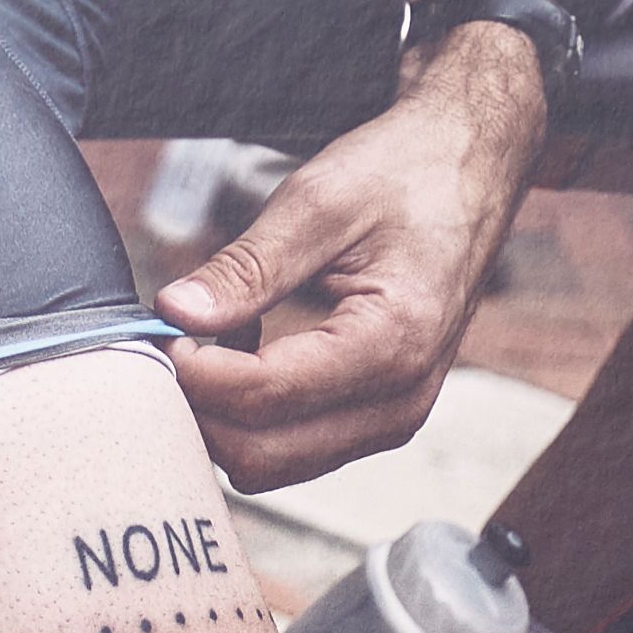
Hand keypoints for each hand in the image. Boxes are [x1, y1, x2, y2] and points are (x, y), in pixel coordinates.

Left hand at [155, 28, 546, 489]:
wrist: (471, 169)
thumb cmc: (406, 173)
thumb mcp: (318, 202)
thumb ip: (245, 267)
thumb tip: (175, 313)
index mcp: (393, 343)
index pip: (262, 397)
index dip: (194, 372)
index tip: (161, 329)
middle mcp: (401, 399)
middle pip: (261, 456)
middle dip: (202, 408)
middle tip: (174, 340)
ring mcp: (395, 418)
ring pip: (272, 464)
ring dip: (225, 417)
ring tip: (217, 338)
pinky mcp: (380, 417)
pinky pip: (294, 449)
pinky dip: (252, 417)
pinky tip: (247, 351)